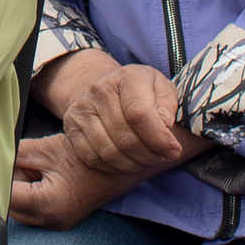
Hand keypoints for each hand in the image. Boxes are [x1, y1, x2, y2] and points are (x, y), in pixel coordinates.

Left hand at [11, 128, 122, 229]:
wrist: (120, 165)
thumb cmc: (88, 156)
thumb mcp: (46, 148)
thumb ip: (14, 154)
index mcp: (48, 205)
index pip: (5, 198)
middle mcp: (51, 221)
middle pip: (9, 206)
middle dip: (10, 183)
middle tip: (24, 163)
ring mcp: (56, 223)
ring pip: (20, 208)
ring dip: (21, 188)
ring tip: (39, 169)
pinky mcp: (59, 219)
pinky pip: (32, 209)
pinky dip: (31, 193)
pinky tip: (45, 177)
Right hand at [40, 49, 206, 185]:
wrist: (108, 90)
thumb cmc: (143, 92)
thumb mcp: (162, 89)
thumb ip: (167, 105)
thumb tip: (164, 125)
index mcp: (126, 77)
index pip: (139, 114)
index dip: (159, 138)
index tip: (174, 150)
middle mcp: (99, 90)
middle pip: (125, 137)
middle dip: (150, 155)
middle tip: (163, 157)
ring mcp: (82, 109)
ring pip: (109, 151)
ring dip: (133, 164)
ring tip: (147, 160)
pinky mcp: (71, 127)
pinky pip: (93, 158)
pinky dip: (114, 167)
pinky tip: (128, 161)